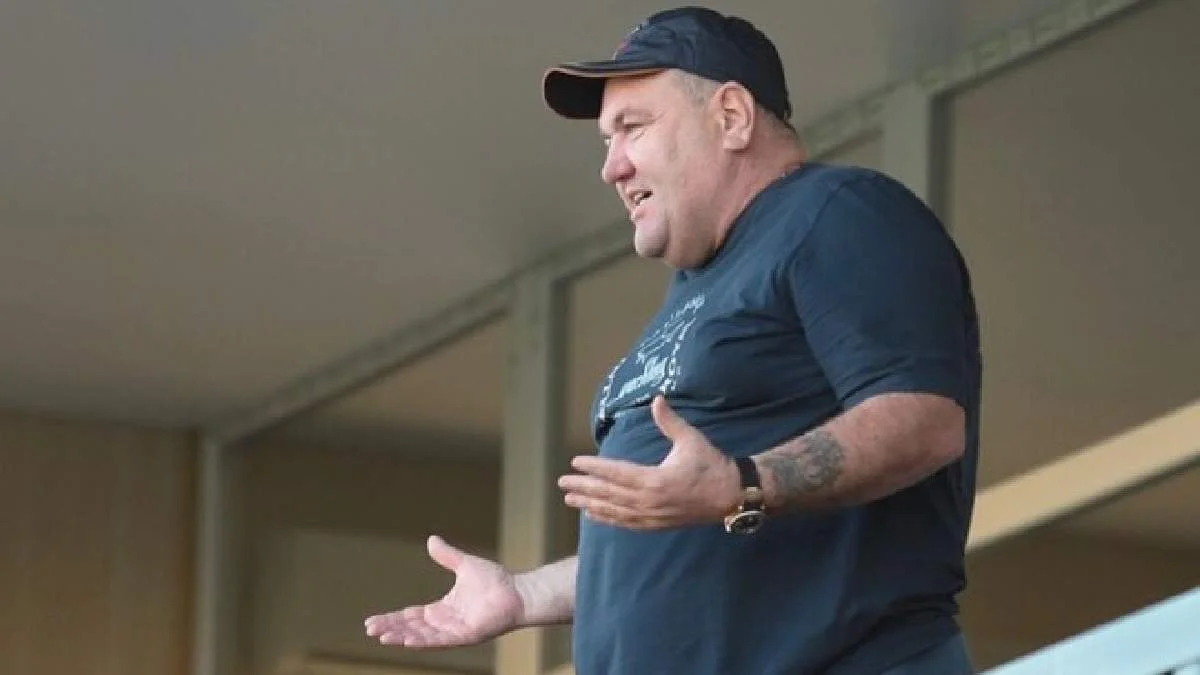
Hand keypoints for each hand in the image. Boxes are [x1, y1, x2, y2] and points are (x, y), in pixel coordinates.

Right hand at [364, 535, 522, 648]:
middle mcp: (445, 623)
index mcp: (443, 609)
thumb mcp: (464, 564)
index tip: (372, 621)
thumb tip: (431, 540)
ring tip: (382, 636)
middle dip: (391, 629)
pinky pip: (440, 641)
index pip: (411, 616)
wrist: (518, 591)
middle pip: (411, 628)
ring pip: (422, 637)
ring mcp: (455, 631)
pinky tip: (406, 641)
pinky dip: (422, 641)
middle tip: (370, 630)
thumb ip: (447, 555)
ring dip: (402, 637)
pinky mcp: (465, 636)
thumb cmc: (496, 581)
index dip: (392, 618)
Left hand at [557, 395, 739, 529]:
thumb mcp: (690, 439)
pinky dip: (607, 518)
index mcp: (654, 480)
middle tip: (562, 483)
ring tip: (570, 499)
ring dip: (590, 505)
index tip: (575, 463)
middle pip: (608, 494)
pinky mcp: (657, 524)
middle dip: (584, 488)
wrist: (732, 495)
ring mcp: (652, 516)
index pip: (615, 473)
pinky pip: (626, 523)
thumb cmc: (711, 464)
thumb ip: (670, 421)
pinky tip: (593, 514)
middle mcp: (649, 501)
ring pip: (614, 511)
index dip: (594, 468)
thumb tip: (657, 399)